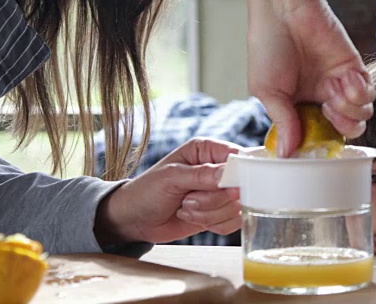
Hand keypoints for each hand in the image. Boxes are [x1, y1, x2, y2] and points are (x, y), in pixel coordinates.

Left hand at [94, 138, 241, 244]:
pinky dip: (214, 225)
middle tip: (189, 199)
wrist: (135, 219)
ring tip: (186, 207)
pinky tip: (193, 218)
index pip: (238, 156)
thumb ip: (201, 175)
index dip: (239, 174)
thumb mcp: (171, 178)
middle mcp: (218, 169)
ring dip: (210, 214)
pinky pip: (233, 222)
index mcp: (207, 150)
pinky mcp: (221, 212)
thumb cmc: (147, 191)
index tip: (227, 189)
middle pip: (240, 186)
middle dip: (214, 200)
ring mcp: (221, 193)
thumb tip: (228, 175)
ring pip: (236, 207)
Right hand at [245, 0, 374, 156]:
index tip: (313, 143)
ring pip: (361, 115)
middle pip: (345, 130)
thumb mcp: (267, 91)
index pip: (316, 136)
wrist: (284, 11)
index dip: (318, 143)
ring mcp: (339, 84)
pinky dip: (360, 93)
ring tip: (334, 96)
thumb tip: (286, 153)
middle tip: (327, 114)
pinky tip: (344, 80)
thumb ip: (283, 122)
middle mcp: (321, 97)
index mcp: (298, 106)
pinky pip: (369, 93)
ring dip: (351, 111)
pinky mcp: (354, 68)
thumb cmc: (268, 47)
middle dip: (341, 129)